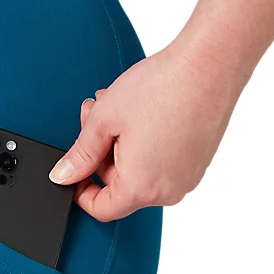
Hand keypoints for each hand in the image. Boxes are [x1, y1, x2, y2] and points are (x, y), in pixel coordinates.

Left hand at [49, 41, 244, 221]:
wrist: (210, 63)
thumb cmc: (161, 88)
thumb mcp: (103, 120)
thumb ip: (79, 155)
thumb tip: (63, 176)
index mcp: (141, 187)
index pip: (102, 209)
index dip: (81, 192)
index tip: (74, 171)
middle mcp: (168, 190)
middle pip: (120, 187)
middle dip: (101, 154)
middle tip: (92, 117)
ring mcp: (187, 177)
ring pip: (140, 172)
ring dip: (121, 145)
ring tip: (115, 108)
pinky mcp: (198, 162)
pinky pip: (161, 164)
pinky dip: (145, 144)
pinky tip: (140, 114)